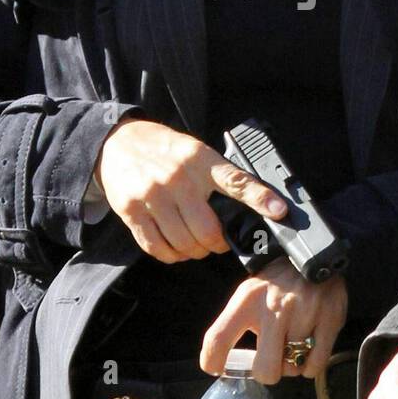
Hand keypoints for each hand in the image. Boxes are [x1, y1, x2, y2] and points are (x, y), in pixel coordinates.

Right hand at [93, 119, 286, 262]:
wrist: (118, 143)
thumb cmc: (164, 150)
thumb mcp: (195, 151)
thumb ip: (218, 175)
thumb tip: (253, 203)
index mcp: (200, 160)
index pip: (236, 181)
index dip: (260, 198)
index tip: (279, 211)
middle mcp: (178, 178)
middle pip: (207, 229)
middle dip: (217, 244)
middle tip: (218, 242)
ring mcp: (153, 196)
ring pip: (183, 243)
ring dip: (195, 252)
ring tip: (196, 245)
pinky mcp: (132, 211)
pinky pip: (157, 248)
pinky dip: (172, 255)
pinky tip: (176, 248)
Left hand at [200, 257, 347, 382]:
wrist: (312, 255)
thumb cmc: (275, 284)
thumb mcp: (248, 295)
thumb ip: (234, 325)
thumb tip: (221, 363)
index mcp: (248, 300)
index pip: (218, 338)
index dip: (213, 361)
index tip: (216, 368)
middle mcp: (274, 308)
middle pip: (265, 370)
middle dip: (267, 372)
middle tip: (270, 358)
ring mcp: (304, 314)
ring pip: (292, 368)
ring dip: (291, 363)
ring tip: (292, 343)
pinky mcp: (329, 320)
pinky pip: (315, 364)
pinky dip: (310, 364)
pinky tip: (308, 348)